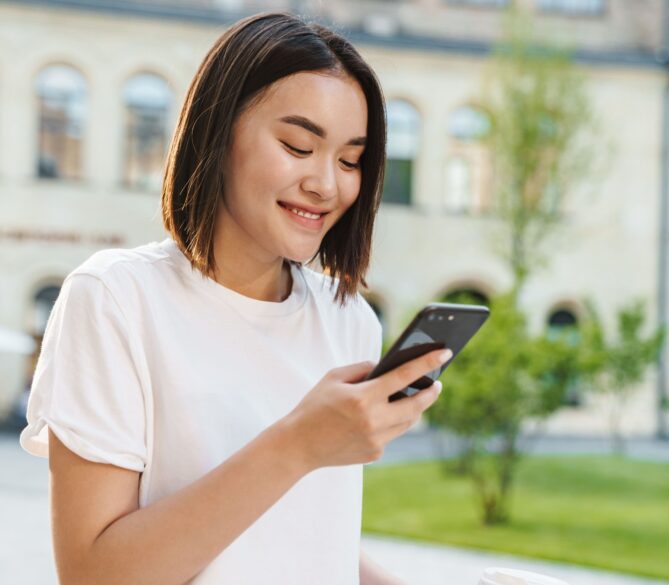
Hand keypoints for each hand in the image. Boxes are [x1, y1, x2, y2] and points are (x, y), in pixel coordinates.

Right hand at [283, 348, 452, 470]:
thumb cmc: (314, 406)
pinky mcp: (374, 453)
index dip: (427, 363)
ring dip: (415, 408)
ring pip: (408, 421)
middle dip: (431, 392)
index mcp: (363, 398)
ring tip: (418, 396)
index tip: (445, 353)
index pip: (404, 376)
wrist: (298, 446)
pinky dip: (391, 422)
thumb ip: (362, 369)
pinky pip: (391, 433)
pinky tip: (385, 415)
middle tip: (437, 383)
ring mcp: (376, 440)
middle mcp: (374, 421)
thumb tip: (385, 368)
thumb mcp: (333, 378)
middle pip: (416, 405)